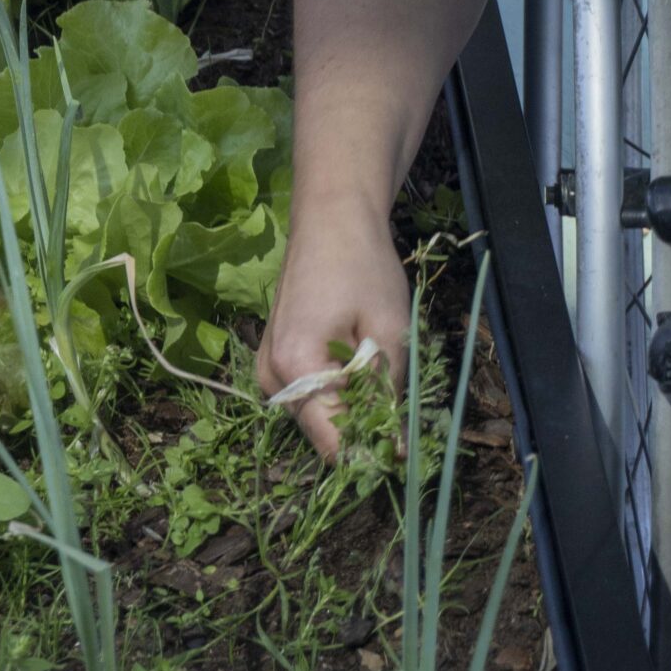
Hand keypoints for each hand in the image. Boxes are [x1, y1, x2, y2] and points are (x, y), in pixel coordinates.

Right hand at [257, 193, 411, 459]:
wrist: (330, 217)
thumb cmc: (363, 267)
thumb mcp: (389, 334)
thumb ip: (387, 397)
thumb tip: (393, 452)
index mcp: (295, 366)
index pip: (333, 444)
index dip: (373, 452)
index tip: (403, 445)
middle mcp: (270, 374)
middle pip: (322, 433)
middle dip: (362, 430)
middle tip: (396, 401)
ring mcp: (266, 366)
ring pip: (315, 416)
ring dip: (349, 410)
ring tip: (377, 375)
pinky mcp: (273, 357)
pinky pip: (308, 395)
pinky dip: (336, 392)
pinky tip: (356, 364)